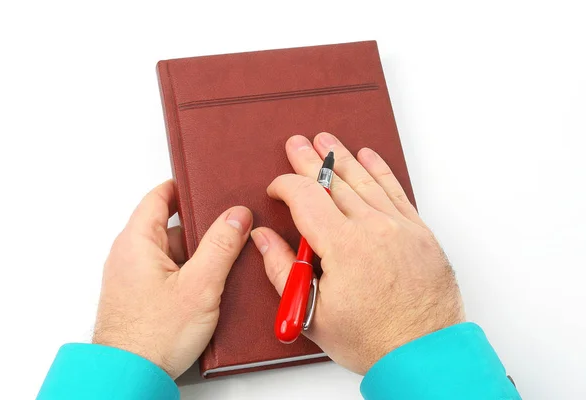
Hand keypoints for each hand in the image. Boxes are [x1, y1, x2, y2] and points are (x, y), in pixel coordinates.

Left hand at [93, 180, 251, 378]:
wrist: (128, 376)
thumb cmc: (152, 336)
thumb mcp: (200, 285)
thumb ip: (220, 245)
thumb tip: (237, 215)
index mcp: (137, 241)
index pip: (158, 196)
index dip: (183, 188)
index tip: (206, 187)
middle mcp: (128, 254)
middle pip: (167, 225)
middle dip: (198, 228)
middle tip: (226, 232)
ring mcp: (131, 276)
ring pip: (168, 251)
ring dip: (193, 255)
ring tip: (218, 267)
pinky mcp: (136, 295)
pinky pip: (164, 271)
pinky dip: (184, 273)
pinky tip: (203, 288)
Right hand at [251, 132, 463, 373]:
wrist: (424, 353)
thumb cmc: (371, 339)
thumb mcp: (311, 312)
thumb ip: (282, 269)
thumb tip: (263, 237)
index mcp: (344, 246)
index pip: (306, 197)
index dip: (285, 186)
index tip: (276, 189)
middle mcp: (373, 228)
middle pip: (334, 182)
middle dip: (310, 161)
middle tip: (297, 143)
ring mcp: (400, 227)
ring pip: (365, 181)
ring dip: (342, 158)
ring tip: (327, 139)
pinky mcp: (419, 232)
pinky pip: (396, 191)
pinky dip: (381, 171)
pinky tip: (369, 157)